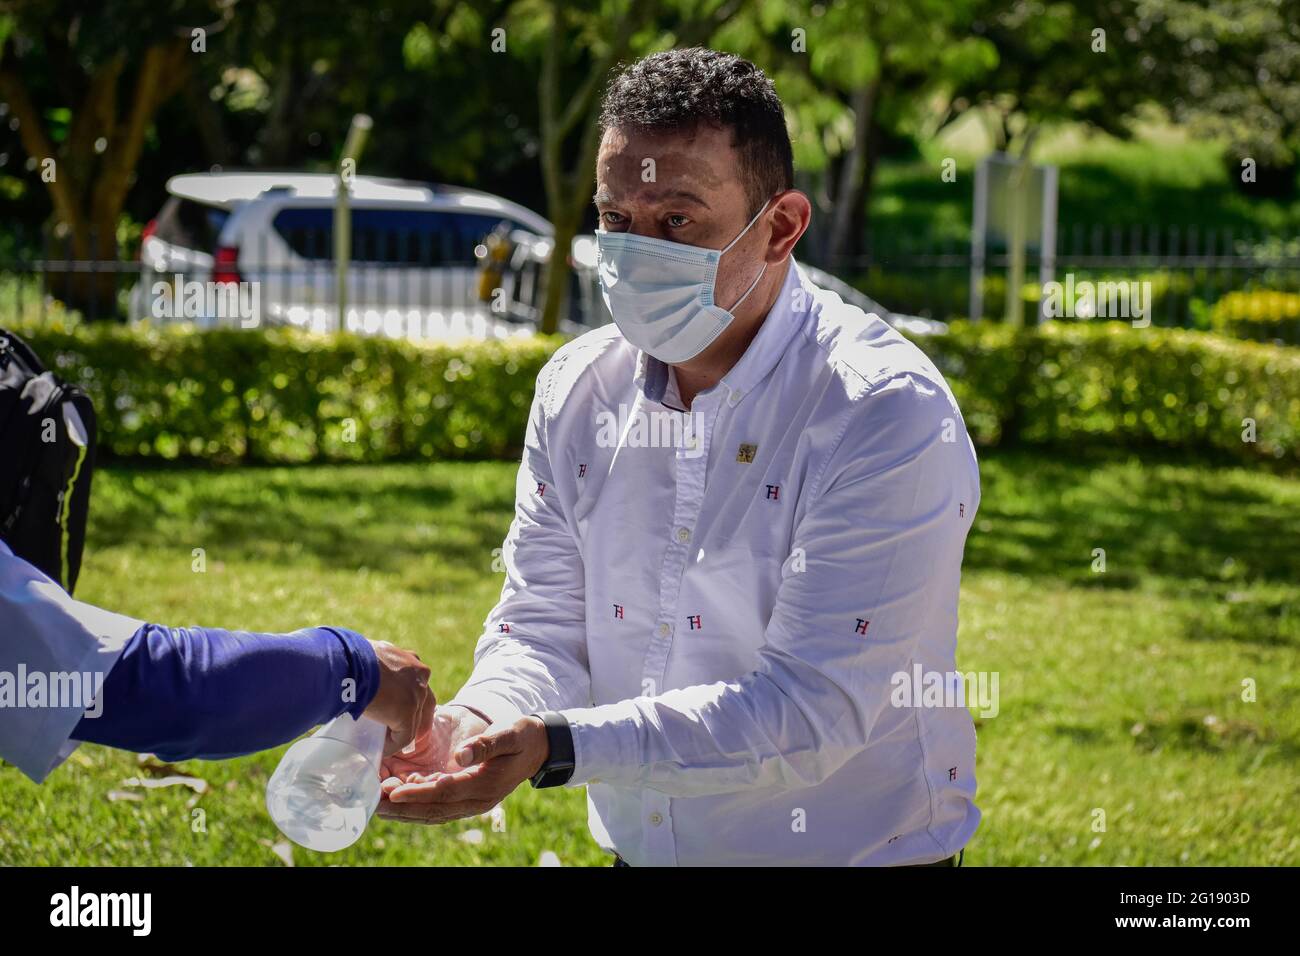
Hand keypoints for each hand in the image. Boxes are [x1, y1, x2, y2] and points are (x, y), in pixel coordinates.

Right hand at [362, 640, 435, 755]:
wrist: (349, 664)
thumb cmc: (351, 657)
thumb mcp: (369, 655)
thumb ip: (374, 665)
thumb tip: (359, 672)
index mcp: (411, 661)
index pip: (417, 683)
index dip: (411, 697)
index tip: (400, 708)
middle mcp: (419, 676)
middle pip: (425, 702)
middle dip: (418, 717)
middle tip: (403, 730)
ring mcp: (416, 696)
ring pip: (414, 720)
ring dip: (402, 733)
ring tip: (389, 743)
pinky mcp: (407, 714)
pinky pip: (404, 736)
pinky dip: (394, 745)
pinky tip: (382, 750)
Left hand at [377, 714, 548, 824]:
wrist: (540, 746)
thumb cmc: (524, 736)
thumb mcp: (510, 734)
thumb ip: (485, 745)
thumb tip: (460, 755)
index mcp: (486, 785)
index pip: (445, 792)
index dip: (418, 794)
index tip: (392, 793)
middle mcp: (477, 800)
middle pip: (434, 809)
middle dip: (403, 809)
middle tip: (373, 804)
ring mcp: (472, 801)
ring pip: (433, 811)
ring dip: (406, 810)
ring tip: (378, 804)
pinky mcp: (467, 796)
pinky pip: (438, 805)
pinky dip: (417, 804)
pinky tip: (398, 796)